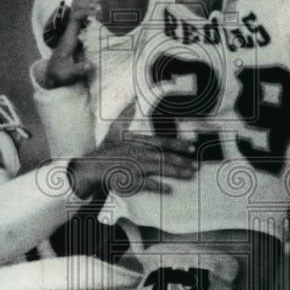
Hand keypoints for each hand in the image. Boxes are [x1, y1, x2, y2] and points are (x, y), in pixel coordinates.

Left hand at [43, 0, 97, 88]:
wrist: (52, 76)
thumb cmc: (59, 75)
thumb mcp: (67, 75)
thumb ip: (77, 70)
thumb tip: (90, 65)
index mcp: (68, 38)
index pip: (75, 17)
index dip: (86, 12)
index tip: (99, 13)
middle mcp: (71, 33)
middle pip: (77, 10)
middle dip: (90, 5)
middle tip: (105, 7)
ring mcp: (74, 34)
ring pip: (81, 14)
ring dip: (92, 10)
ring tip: (107, 10)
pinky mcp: (78, 38)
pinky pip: (85, 22)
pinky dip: (94, 18)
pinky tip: (104, 20)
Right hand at [70, 108, 197, 197]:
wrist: (92, 167)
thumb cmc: (106, 150)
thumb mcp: (115, 130)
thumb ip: (126, 115)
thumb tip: (132, 100)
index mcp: (139, 142)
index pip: (162, 141)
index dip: (178, 144)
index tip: (191, 147)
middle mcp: (140, 153)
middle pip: (165, 157)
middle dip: (182, 161)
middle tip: (196, 166)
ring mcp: (136, 167)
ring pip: (160, 169)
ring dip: (177, 172)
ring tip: (189, 175)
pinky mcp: (131, 179)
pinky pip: (147, 183)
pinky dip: (159, 186)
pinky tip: (170, 189)